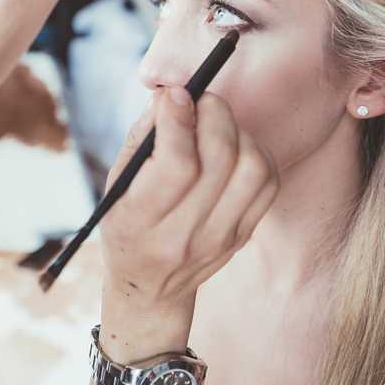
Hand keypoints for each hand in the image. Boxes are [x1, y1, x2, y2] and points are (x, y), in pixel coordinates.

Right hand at [96, 87, 277, 362]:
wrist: (150, 288)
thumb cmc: (128, 225)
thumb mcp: (117, 185)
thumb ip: (141, 138)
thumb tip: (169, 97)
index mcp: (140, 222)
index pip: (175, 165)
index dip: (179, 120)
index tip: (174, 96)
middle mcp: (183, 236)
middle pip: (220, 159)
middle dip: (213, 114)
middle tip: (199, 100)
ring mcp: (220, 239)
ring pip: (252, 168)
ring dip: (237, 132)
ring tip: (214, 124)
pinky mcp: (243, 235)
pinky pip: (267, 181)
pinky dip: (255, 152)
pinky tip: (232, 147)